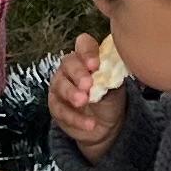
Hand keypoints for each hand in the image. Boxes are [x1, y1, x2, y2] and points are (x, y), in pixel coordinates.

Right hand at [45, 32, 127, 155]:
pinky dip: (76, 118)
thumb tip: (113, 70)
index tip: (95, 64)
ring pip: (60, 85)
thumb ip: (111, 76)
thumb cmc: (109, 97)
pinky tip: (90, 124)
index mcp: (87, 57)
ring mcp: (60, 86)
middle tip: (87, 84)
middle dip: (78, 73)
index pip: (83, 44)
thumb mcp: (115, 86)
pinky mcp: (56, 106)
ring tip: (82, 101)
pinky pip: (62, 110)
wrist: (105, 125)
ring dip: (72, 93)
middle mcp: (70, 68)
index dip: (87, 52)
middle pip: (68, 63)